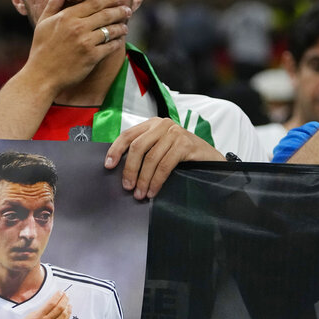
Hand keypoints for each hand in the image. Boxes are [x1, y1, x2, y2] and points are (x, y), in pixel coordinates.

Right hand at [10, 291, 70, 318]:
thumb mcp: (30, 315)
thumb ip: (42, 309)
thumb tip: (52, 301)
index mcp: (38, 316)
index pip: (52, 303)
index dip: (58, 296)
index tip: (60, 291)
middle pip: (60, 308)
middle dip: (64, 299)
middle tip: (66, 294)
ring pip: (63, 315)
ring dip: (67, 307)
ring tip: (68, 302)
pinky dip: (67, 316)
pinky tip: (68, 311)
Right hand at [24, 0, 132, 95]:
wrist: (41, 76)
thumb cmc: (41, 49)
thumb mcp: (43, 22)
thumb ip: (54, 3)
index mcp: (67, 16)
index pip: (95, 2)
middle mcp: (78, 27)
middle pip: (106, 14)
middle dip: (120, 10)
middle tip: (127, 10)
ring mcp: (86, 42)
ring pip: (111, 30)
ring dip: (121, 27)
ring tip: (125, 26)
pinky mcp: (92, 57)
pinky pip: (110, 46)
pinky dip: (117, 42)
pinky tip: (119, 40)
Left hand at [105, 118, 223, 199]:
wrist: (210, 157)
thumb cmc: (183, 155)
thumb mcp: (160, 148)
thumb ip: (145, 152)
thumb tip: (122, 170)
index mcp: (152, 124)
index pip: (128, 135)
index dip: (115, 150)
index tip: (108, 166)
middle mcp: (162, 125)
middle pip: (137, 147)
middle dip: (130, 169)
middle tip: (127, 187)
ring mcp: (174, 133)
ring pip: (151, 158)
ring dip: (143, 179)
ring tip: (140, 194)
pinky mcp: (185, 144)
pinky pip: (164, 165)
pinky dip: (156, 181)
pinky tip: (153, 191)